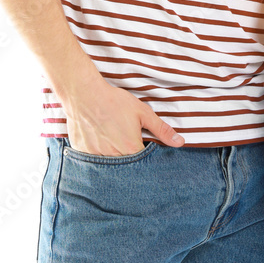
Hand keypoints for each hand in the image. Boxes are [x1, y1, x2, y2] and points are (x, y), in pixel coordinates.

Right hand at [63, 75, 184, 154]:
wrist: (85, 94)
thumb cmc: (114, 102)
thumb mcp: (142, 112)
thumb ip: (161, 129)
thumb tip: (180, 142)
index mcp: (130, 148)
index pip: (143, 165)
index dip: (144, 158)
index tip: (141, 148)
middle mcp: (113, 157)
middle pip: (126, 168)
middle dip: (128, 159)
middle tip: (123, 141)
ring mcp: (96, 157)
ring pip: (109, 166)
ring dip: (113, 159)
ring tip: (112, 141)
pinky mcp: (83, 154)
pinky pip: (92, 163)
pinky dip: (97, 157)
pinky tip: (98, 142)